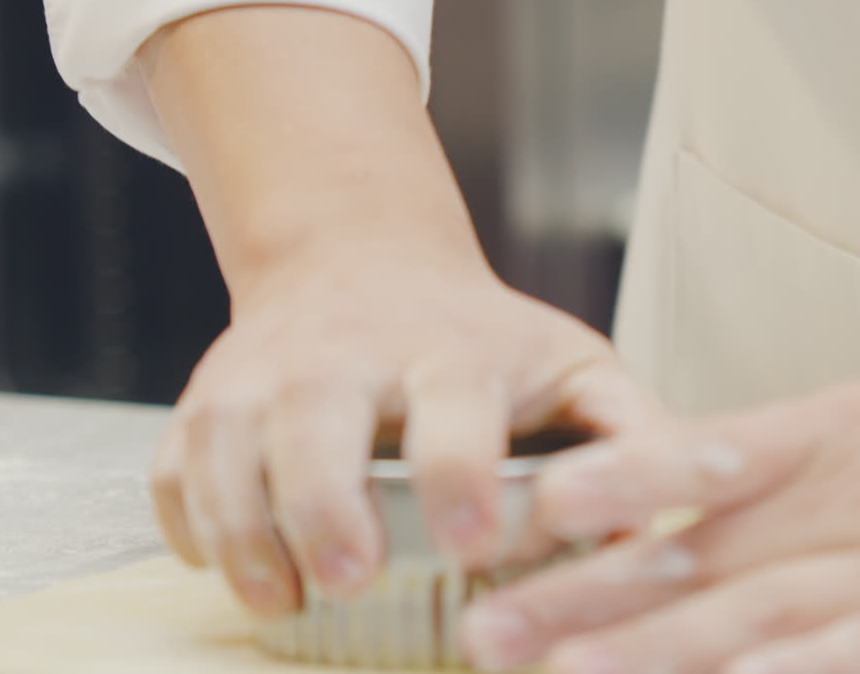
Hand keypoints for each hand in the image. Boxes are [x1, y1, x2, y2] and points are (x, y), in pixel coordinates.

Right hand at [150, 244, 657, 616]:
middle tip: (346, 580)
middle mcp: (350, 353)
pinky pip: (174, 457)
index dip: (459, 473)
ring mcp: (268, 370)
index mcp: (452, 350)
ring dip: (243, 526)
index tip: (470, 542)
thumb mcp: (572, 362)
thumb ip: (628, 429)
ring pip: (228, 443)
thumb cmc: (482, 335)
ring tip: (275, 598)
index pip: (452, 405)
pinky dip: (183, 515)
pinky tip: (217, 559)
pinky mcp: (210, 394)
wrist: (366, 262)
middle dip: (323, 503)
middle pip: (315, 419)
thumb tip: (684, 508)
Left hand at [461, 356, 859, 672]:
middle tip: (489, 628)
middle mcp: (825, 506)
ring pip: (744, 616)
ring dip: (647, 652)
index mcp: (803, 441)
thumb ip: (760, 468)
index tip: (519, 519)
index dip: (598, 494)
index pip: (680, 465)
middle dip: (578, 600)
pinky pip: (852, 656)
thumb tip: (659, 501)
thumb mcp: (856, 423)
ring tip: (562, 671)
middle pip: (684, 558)